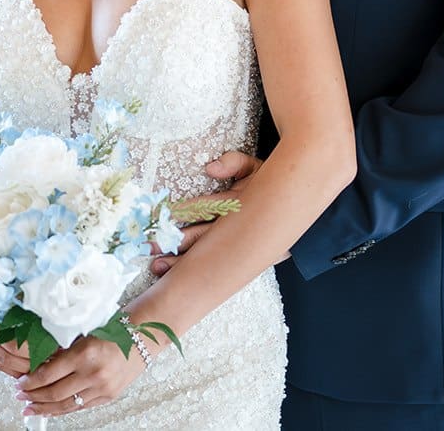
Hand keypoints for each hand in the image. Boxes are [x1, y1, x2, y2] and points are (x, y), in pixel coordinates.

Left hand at [13, 334, 144, 418]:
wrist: (140, 337)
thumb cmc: (111, 329)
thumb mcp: (82, 334)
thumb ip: (61, 349)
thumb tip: (35, 364)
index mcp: (83, 354)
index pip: (47, 375)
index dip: (29, 382)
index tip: (19, 383)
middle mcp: (93, 373)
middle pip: (54, 393)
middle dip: (33, 397)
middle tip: (20, 396)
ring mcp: (102, 388)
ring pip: (67, 405)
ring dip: (46, 408)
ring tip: (31, 408)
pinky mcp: (108, 396)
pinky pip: (81, 407)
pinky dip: (64, 409)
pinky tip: (53, 409)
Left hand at [149, 151, 263, 275]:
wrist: (294, 204)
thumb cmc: (270, 184)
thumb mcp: (256, 168)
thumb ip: (233, 162)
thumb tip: (210, 168)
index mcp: (236, 203)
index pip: (204, 208)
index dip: (183, 213)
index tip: (162, 216)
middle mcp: (234, 225)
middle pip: (200, 236)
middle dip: (174, 243)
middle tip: (149, 249)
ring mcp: (235, 241)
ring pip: (204, 253)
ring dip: (181, 261)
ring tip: (157, 267)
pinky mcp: (239, 254)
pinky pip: (214, 265)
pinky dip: (197, 272)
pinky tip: (181, 281)